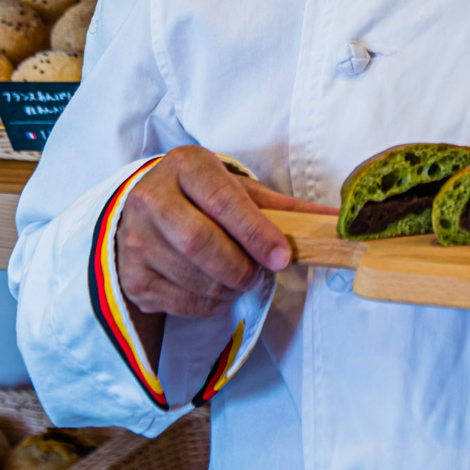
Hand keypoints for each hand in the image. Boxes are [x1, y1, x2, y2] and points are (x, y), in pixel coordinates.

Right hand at [115, 146, 334, 319]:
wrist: (145, 211)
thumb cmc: (201, 197)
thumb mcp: (237, 189)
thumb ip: (282, 207)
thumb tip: (337, 221)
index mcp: (185, 166)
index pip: (223, 201)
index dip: (256, 233)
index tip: (282, 257)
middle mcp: (151, 198)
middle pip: (202, 243)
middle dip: (242, 266)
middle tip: (260, 272)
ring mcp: (136, 239)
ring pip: (194, 277)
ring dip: (229, 288)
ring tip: (239, 277)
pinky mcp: (132, 276)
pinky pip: (182, 302)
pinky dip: (210, 304)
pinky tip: (216, 288)